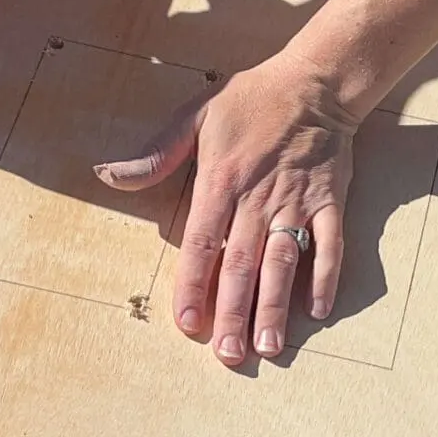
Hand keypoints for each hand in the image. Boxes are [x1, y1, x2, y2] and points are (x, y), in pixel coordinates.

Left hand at [96, 57, 356, 363]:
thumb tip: (107, 174)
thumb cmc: (250, 100)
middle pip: (242, 264)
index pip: (202, 244)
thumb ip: (155, 153)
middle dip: (234, 311)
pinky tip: (317, 311)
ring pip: (283, 261)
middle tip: (227, 354)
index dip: (193, 285)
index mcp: (221, 181)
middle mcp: (258, 199)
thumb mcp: (194, 116)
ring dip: (275, 306)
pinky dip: (325, 277)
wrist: (315, 82)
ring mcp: (297, 202)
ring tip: (268, 347)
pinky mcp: (330, 201)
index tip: (188, 323)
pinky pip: (331, 245)